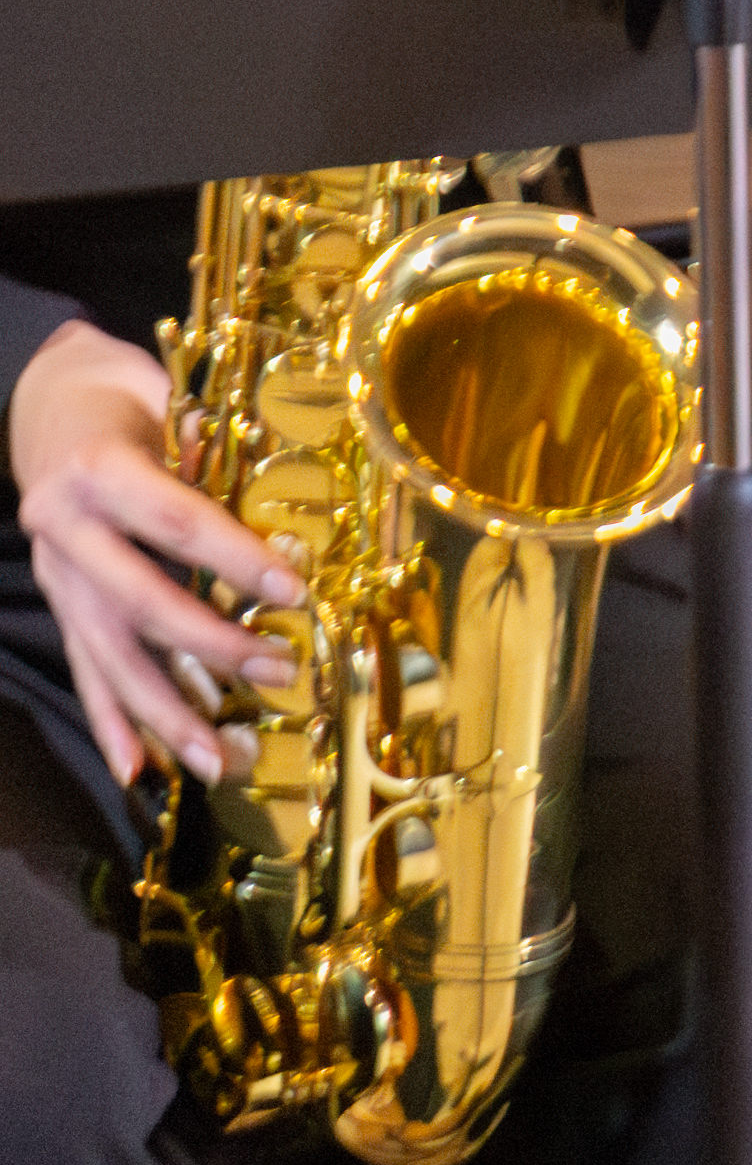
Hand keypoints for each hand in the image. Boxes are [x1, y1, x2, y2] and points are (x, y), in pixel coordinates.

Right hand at [15, 321, 286, 788]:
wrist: (45, 402)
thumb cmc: (126, 397)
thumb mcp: (167, 397)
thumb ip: (211, 443)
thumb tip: (277, 490)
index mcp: (98, 469)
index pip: (175, 523)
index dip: (234, 559)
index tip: (294, 589)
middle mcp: (66, 528)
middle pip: (141, 601)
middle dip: (211, 646)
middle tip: (280, 671)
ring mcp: (55, 572)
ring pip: (108, 652)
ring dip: (163, 711)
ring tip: (214, 757)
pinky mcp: (56, 599)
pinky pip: (84, 666)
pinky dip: (111, 719)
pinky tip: (135, 768)